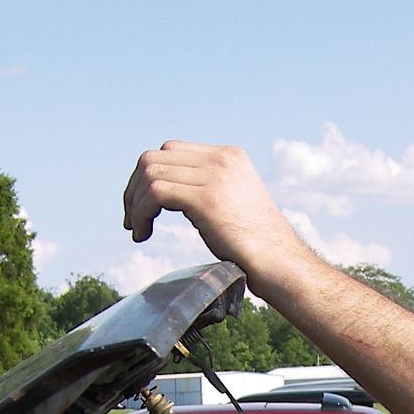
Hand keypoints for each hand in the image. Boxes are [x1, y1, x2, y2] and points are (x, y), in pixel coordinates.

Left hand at [123, 142, 311, 287]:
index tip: (142, 207)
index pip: (170, 151)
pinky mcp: (206, 199)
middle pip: (154, 158)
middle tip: (133, 220)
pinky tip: (144, 233)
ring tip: (138, 230)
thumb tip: (173, 193)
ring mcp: (214, 176)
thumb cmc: (257, 245)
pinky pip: (155, 193)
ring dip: (135, 204)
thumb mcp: (233, 202)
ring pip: (150, 174)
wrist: (280, 263)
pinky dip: (141, 213)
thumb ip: (209, 187)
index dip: (148, 177)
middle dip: (135, 189)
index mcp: (228, 155)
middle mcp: (221, 159)